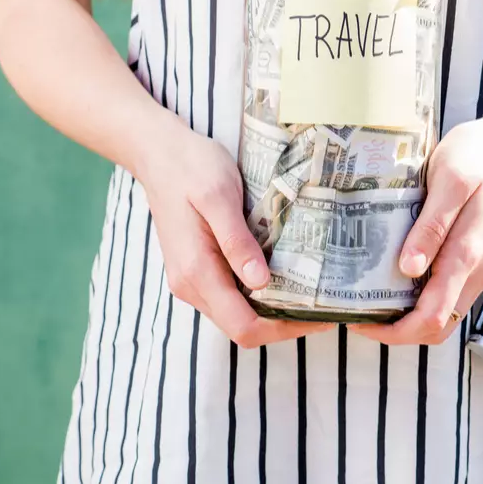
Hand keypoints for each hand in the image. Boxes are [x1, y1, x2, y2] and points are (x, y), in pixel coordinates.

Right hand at [136, 121, 333, 347]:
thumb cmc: (191, 167)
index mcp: (196, 272)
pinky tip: (285, 275)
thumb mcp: (219, 195)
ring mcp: (192, 279)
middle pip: (242, 327)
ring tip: (311, 291)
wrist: (159, 154)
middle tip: (324, 304)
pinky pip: (231, 295)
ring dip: (273, 310)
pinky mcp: (198, 269)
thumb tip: (259, 281)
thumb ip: (236, 240)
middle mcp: (190, 285)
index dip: (283, 329)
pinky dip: (260, 294)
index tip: (319, 316)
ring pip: (237, 314)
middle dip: (284, 323)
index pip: (243, 326)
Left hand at [351, 109, 482, 344]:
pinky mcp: (474, 259)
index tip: (360, 318)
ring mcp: (477, 268)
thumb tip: (409, 269)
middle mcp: (476, 271)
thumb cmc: (480, 156)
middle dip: (396, 330)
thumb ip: (432, 226)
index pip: (432, 318)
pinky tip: (394, 275)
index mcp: (468, 255)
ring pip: (442, 313)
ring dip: (407, 315)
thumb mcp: (451, 180)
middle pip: (436, 327)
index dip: (394, 330)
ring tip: (370, 294)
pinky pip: (446, 293)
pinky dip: (419, 297)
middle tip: (359, 310)